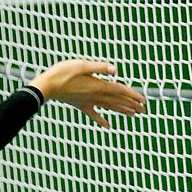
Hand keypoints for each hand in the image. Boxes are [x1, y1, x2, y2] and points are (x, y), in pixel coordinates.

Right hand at [30, 60, 145, 128]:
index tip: (144, 100)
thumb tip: (115, 70)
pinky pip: (94, 114)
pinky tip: (108, 126)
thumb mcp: (82, 65)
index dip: (133, 95)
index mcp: (98, 85)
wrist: (46, 87)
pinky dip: (102, 120)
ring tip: (133, 115)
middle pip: (118, 101)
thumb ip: (99, 67)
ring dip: (122, 111)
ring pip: (109, 107)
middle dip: (132, 105)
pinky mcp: (80, 105)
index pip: (120, 90)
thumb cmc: (62, 73)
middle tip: (144, 110)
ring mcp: (88, 102)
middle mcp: (95, 95)